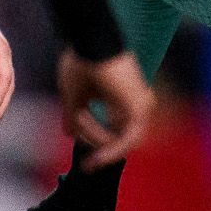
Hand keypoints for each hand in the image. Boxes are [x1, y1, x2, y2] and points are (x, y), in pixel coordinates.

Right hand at [59, 49, 154, 170]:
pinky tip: (96, 158)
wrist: (91, 44)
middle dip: (102, 149)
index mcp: (125, 94)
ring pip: (121, 138)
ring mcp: (141, 105)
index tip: (86, 158)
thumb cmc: (82, 62)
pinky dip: (111, 150)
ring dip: (101, 147)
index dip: (97, 140)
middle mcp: (136, 100)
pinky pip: (127, 139)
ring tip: (89, 158)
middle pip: (120, 134)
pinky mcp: (140, 110)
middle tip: (89, 165)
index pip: (116, 126)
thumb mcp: (73, 96)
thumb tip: (69, 135)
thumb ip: (74, 117)